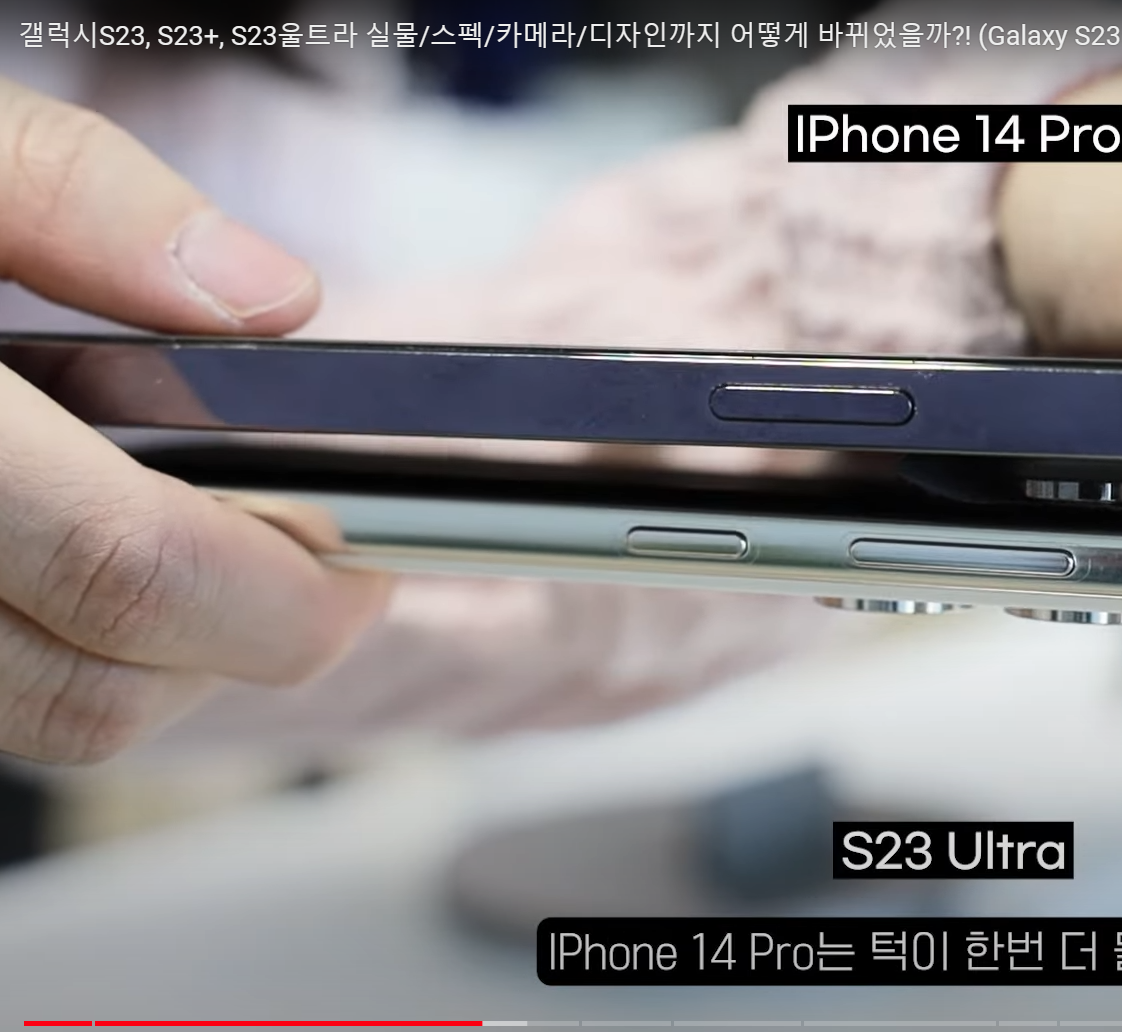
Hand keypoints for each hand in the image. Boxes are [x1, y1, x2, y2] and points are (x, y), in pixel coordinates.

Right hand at [0, 78, 390, 762]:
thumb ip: (78, 198)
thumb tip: (270, 300)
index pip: (124, 569)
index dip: (282, 588)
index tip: (371, 550)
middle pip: (99, 688)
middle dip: (254, 639)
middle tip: (331, 557)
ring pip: (47, 718)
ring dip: (177, 661)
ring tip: (235, 553)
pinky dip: (80, 655)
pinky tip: (114, 566)